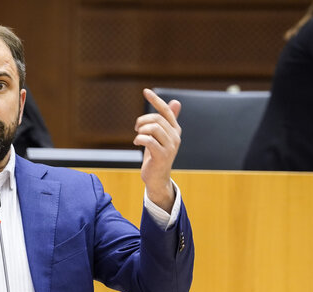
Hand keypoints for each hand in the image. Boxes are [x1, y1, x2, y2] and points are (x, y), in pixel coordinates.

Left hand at [134, 88, 181, 210]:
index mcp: (175, 130)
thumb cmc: (156, 156)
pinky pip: (149, 140)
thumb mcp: (161, 137)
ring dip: (141, 130)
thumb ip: (167, 121)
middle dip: (143, 120)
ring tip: (138, 135)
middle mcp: (175, 137)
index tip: (145, 91)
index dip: (155, 100)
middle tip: (136, 127)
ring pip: (154, 127)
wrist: (157, 179)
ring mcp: (170, 147)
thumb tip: (176, 102)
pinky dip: (140, 139)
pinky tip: (137, 142)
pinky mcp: (162, 155)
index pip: (166, 111)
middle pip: (157, 118)